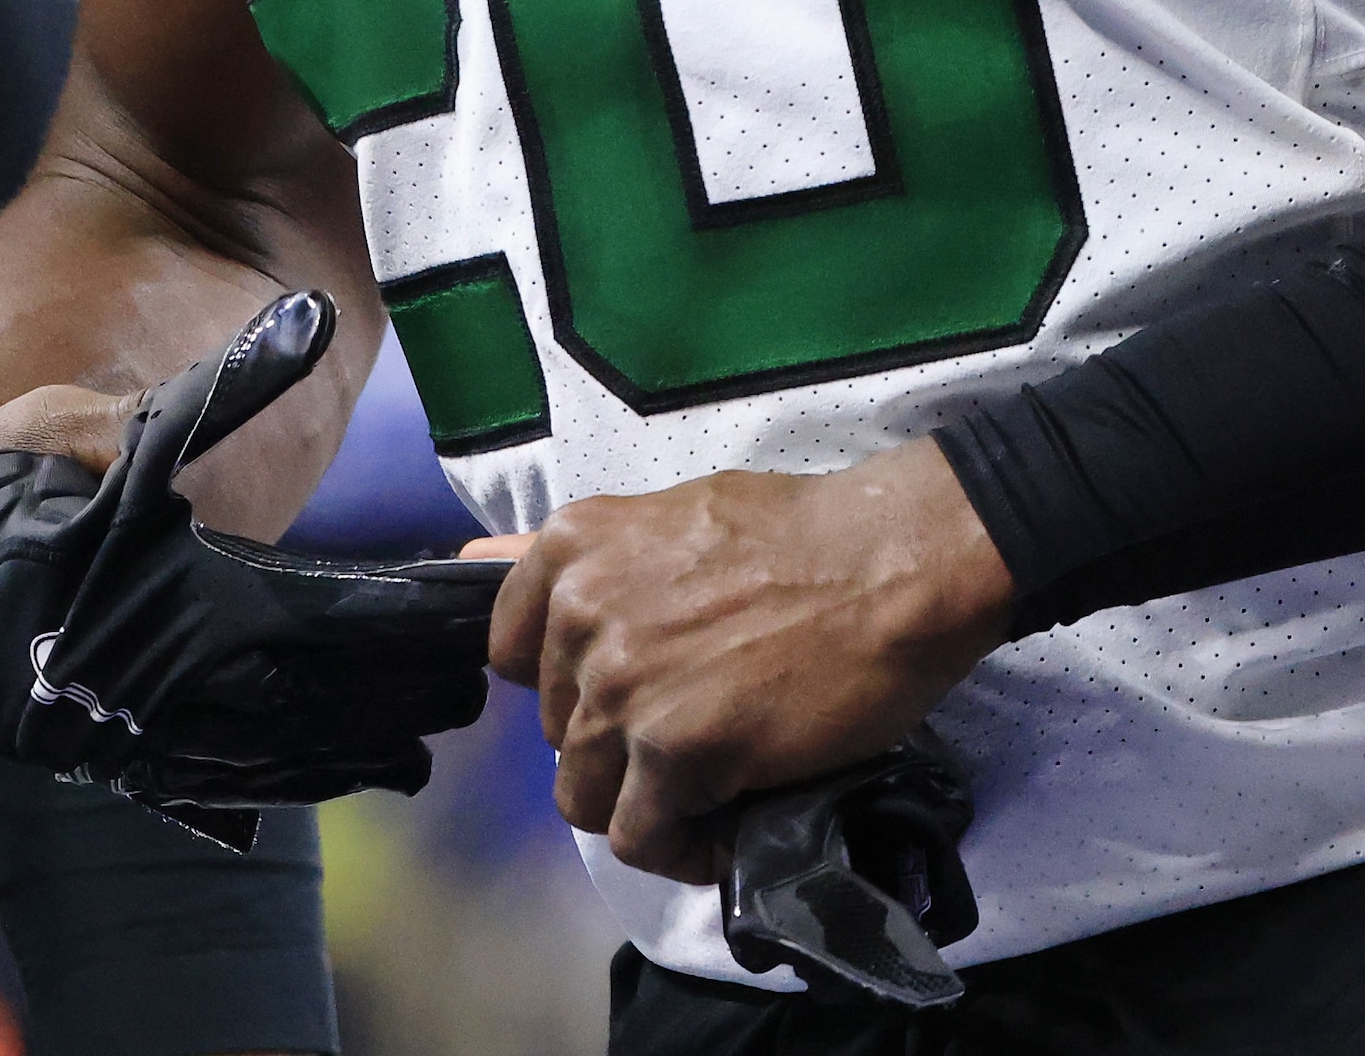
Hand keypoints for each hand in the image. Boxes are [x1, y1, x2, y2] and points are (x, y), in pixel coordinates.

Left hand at [483, 442, 1011, 879]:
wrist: (896, 562)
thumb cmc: (805, 533)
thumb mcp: (674, 516)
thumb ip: (581, 558)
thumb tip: (467, 559)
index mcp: (572, 548)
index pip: (513, 658)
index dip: (573, 687)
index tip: (629, 693)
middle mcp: (582, 615)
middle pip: (561, 732)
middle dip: (619, 746)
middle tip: (694, 737)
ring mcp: (624, 687)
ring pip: (588, 797)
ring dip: (648, 804)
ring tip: (713, 791)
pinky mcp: (677, 752)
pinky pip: (642, 838)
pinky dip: (683, 848)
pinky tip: (730, 825)